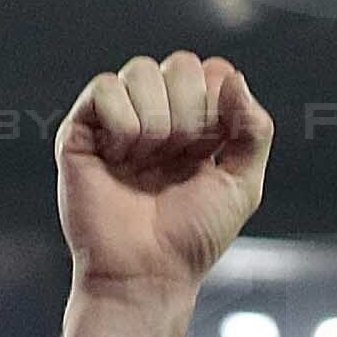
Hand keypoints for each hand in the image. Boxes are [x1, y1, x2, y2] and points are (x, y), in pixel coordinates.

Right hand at [57, 53, 269, 300]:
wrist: (146, 273)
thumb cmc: (191, 239)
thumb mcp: (243, 186)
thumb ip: (254, 130)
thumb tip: (233, 78)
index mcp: (196, 124)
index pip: (212, 71)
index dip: (218, 103)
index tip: (212, 148)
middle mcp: (157, 115)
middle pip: (181, 63)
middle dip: (189, 111)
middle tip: (178, 158)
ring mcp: (119, 120)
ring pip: (141, 70)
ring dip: (155, 120)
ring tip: (147, 161)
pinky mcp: (82, 130)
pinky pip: (104, 88)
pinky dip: (121, 123)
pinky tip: (119, 157)